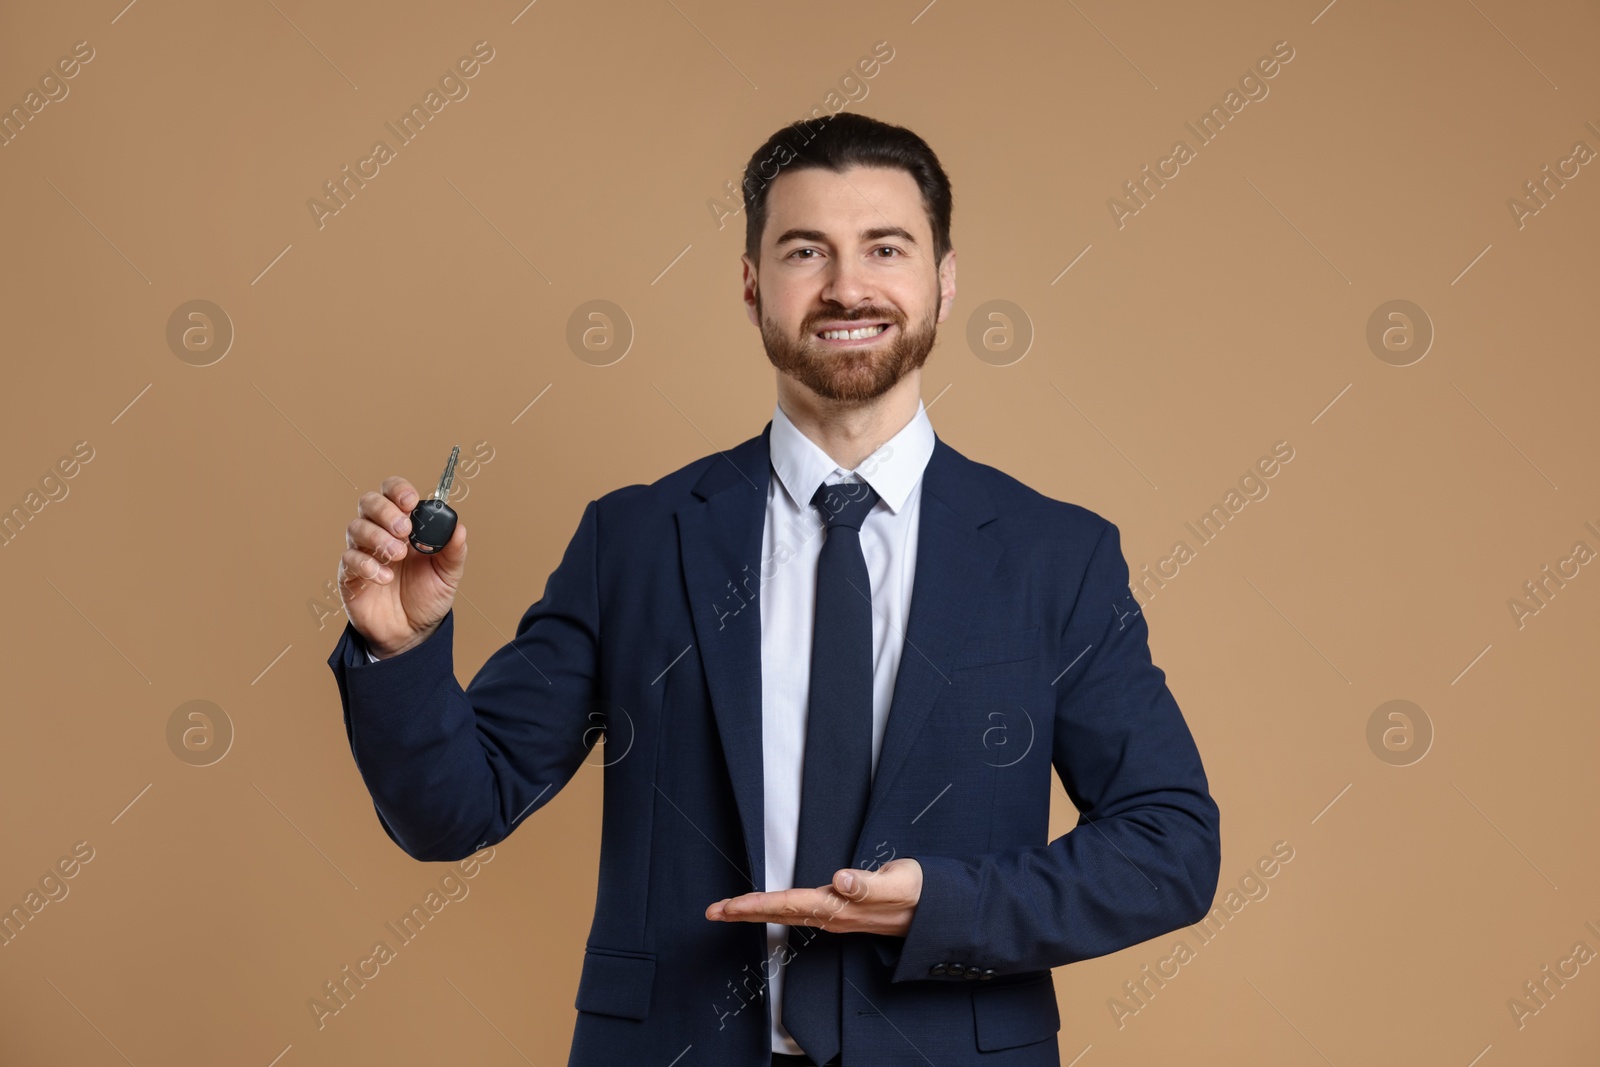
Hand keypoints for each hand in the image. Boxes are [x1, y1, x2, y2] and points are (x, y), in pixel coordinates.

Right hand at [339, 476, 466, 658]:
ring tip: (398, 556)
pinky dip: (367, 565)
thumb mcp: (448, 575)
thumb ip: (454, 552)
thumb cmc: (427, 597)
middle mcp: (380, 532)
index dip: (398, 490)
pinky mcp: (350, 575)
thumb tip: (460, 528)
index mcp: (405, 525)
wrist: (412, 632)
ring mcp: (363, 552)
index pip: (393, 493)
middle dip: (386, 511)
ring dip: (378, 537)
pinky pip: (349, 559)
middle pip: (369, 503)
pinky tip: (385, 577)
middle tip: (405, 530)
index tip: (410, 502)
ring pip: (356, 527)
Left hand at [705, 858, 922, 936]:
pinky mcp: (843, 911)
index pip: (788, 904)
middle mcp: (833, 915)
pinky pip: (801, 912)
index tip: (726, 907)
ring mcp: (837, 916)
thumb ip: (870, 883)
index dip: (755, 905)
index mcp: (840, 907)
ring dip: (757, 911)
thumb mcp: (899, 883)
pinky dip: (778, 909)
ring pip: (788, 914)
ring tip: (729, 909)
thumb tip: (839, 880)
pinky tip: (770, 908)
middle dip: (744, 912)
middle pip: (780, 913)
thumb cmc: (920, 893)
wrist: (939, 912)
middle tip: (711, 912)